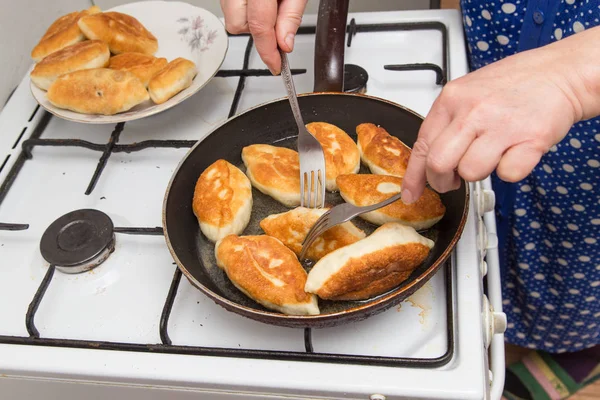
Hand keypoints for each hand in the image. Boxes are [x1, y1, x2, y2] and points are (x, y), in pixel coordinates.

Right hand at [220, 0, 307, 73]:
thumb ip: (291, 16)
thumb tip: (285, 45)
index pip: (259, 26)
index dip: (268, 51)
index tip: (276, 66)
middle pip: (237, 25)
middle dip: (257, 31)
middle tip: (276, 19)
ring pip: (232, 18)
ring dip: (251, 19)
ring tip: (268, 4)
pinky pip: (230, 7)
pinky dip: (245, 10)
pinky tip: (258, 1)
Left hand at [400, 26, 599, 203]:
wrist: (561, 73)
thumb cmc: (515, 84)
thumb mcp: (468, 93)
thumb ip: (447, 124)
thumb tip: (427, 162)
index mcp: (452, 99)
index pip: (422, 145)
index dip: (414, 176)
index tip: (410, 193)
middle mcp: (473, 111)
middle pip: (439, 164)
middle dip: (443, 181)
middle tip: (453, 180)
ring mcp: (502, 125)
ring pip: (471, 173)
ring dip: (479, 174)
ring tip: (491, 155)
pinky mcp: (530, 139)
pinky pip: (507, 174)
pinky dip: (510, 171)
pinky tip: (514, 152)